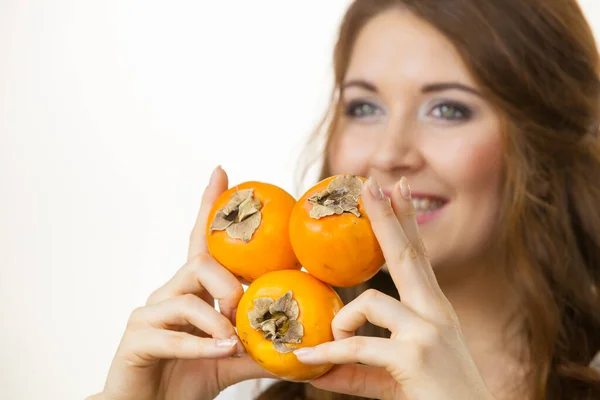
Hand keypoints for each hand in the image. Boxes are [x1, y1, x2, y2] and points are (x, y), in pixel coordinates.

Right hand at [88, 166, 271, 399]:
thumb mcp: (230, 362)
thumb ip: (258, 350)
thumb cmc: (185, 380)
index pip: (199, 240)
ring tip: (234, 343)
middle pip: (200, 263)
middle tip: (246, 312)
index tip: (222, 172)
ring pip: (187, 298)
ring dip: (218, 320)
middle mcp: (166, 295)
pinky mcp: (135, 341)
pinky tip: (221, 353)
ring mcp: (147, 316)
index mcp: (189, 292)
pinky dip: (202, 346)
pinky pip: (172, 335)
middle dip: (230, 284)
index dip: (209, 206)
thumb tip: (299, 345)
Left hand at [293, 176, 494, 399]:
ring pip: (370, 300)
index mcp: (433, 310)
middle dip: (386, 216)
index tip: (396, 190)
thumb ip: (357, 368)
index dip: (405, 221)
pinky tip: (308, 357)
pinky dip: (328, 352)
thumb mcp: (393, 376)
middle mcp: (435, 312)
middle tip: (371, 183)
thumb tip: (315, 364)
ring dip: (342, 321)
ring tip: (330, 340)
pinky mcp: (414, 356)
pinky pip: (358, 345)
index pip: (417, 256)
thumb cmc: (435, 399)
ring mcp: (427, 331)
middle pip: (406, 254)